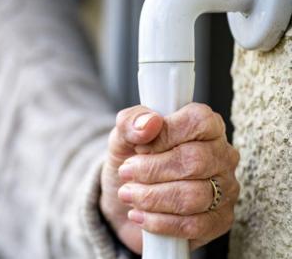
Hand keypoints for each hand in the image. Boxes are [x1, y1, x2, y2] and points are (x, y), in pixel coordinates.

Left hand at [100, 103, 239, 253]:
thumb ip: (131, 122)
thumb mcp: (123, 136)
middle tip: (126, 173)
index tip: (140, 147)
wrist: (124, 199)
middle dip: (151, 170)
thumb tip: (148, 123)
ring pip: (193, 196)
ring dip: (151, 197)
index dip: (165, 134)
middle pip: (195, 161)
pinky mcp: (219, 221)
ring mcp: (225, 190)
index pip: (198, 122)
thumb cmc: (132, 160)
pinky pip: (193, 226)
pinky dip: (159, 222)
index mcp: (206, 127)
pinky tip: (138, 215)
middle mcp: (222, 156)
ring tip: (128, 194)